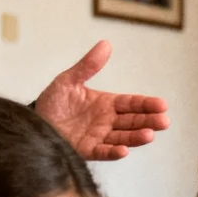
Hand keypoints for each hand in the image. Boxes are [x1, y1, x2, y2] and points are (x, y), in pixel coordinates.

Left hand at [34, 41, 169, 160]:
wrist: (33, 123)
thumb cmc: (52, 102)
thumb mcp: (69, 80)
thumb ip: (88, 66)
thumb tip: (106, 44)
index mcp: (106, 104)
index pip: (132, 104)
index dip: (147, 104)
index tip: (162, 105)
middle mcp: (107, 122)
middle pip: (133, 121)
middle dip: (149, 121)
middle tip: (164, 121)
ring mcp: (98, 137)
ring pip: (122, 137)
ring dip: (136, 137)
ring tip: (149, 135)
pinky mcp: (86, 150)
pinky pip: (102, 152)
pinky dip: (113, 152)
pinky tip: (124, 151)